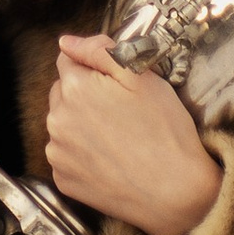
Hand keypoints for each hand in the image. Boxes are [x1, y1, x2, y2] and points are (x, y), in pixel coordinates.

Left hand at [44, 37, 223, 234]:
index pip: (68, 61)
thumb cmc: (165, 131)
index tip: (116, 87)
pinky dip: (81, 155)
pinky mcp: (63, 179)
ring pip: (63, 124)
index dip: (94, 70)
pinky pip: (65, 156)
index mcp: (74, 88)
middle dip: (85, 96)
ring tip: (118, 138)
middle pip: (63, 93)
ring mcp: (58, 152)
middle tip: (120, 113)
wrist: (176, 193)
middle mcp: (57, 119)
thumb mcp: (141, 76)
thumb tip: (66, 42)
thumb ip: (99, 50)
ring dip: (81, 125)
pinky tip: (109, 160)